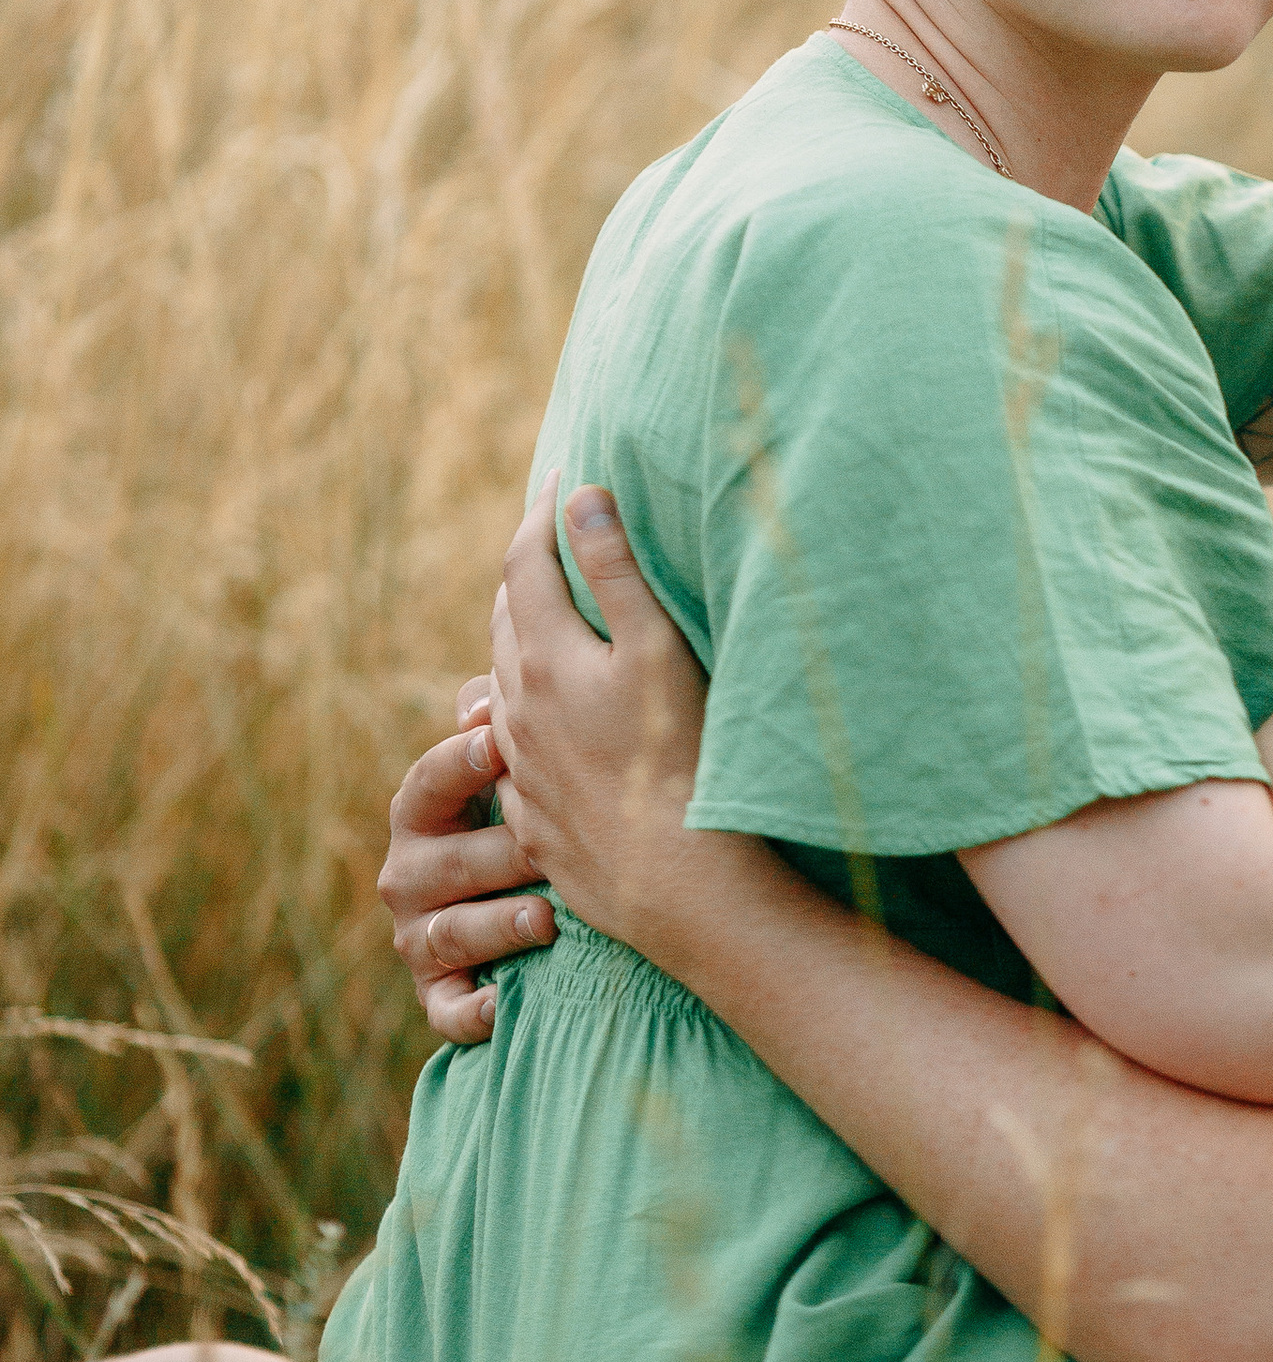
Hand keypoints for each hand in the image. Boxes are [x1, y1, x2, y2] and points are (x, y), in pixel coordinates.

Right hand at [380, 705, 554, 1047]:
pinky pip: (448, 1011)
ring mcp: (418, 938)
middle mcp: (406, 875)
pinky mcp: (436, 995)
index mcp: (419, 812)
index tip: (497, 740)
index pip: (426, 782)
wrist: (516, 898)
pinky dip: (473, 1013)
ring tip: (547, 921)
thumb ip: (493, 721)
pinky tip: (509, 1003)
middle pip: (452, 863)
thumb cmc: (518, 809)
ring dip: (497, 928)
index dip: (458, 761)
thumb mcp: (503, 761)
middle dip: (505, 854)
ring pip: (450, 934)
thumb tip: (483, 700)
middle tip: (556, 846)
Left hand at [486, 480, 710, 957]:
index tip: (559, 476)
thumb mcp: (657, 649)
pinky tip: (546, 727)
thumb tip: (580, 494)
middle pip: (507, 623)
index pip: (525, 567)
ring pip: (504, 689)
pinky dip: (525, 718)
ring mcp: (525, 770)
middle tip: (549, 540)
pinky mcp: (537, 820)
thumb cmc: (679, 759)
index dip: (541, 516)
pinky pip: (515, 754)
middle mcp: (519, 712)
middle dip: (525, 573)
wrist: (676, 886)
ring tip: (547, 623)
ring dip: (521, 645)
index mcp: (546, 661)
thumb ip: (615, 571)